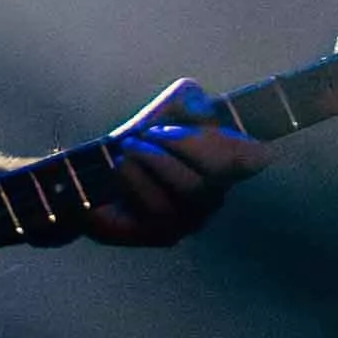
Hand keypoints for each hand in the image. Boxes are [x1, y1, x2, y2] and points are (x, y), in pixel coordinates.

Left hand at [74, 94, 266, 247]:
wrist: (85, 185)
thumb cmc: (129, 149)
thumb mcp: (156, 115)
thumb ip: (182, 102)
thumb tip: (200, 102)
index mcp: (218, 164)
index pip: (253, 158)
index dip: (249, 144)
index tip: (221, 127)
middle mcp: (212, 196)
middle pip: (219, 169)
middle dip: (184, 142)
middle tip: (149, 132)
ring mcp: (190, 219)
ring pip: (192, 188)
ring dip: (156, 159)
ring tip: (129, 147)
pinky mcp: (163, 235)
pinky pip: (161, 207)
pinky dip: (138, 180)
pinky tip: (120, 168)